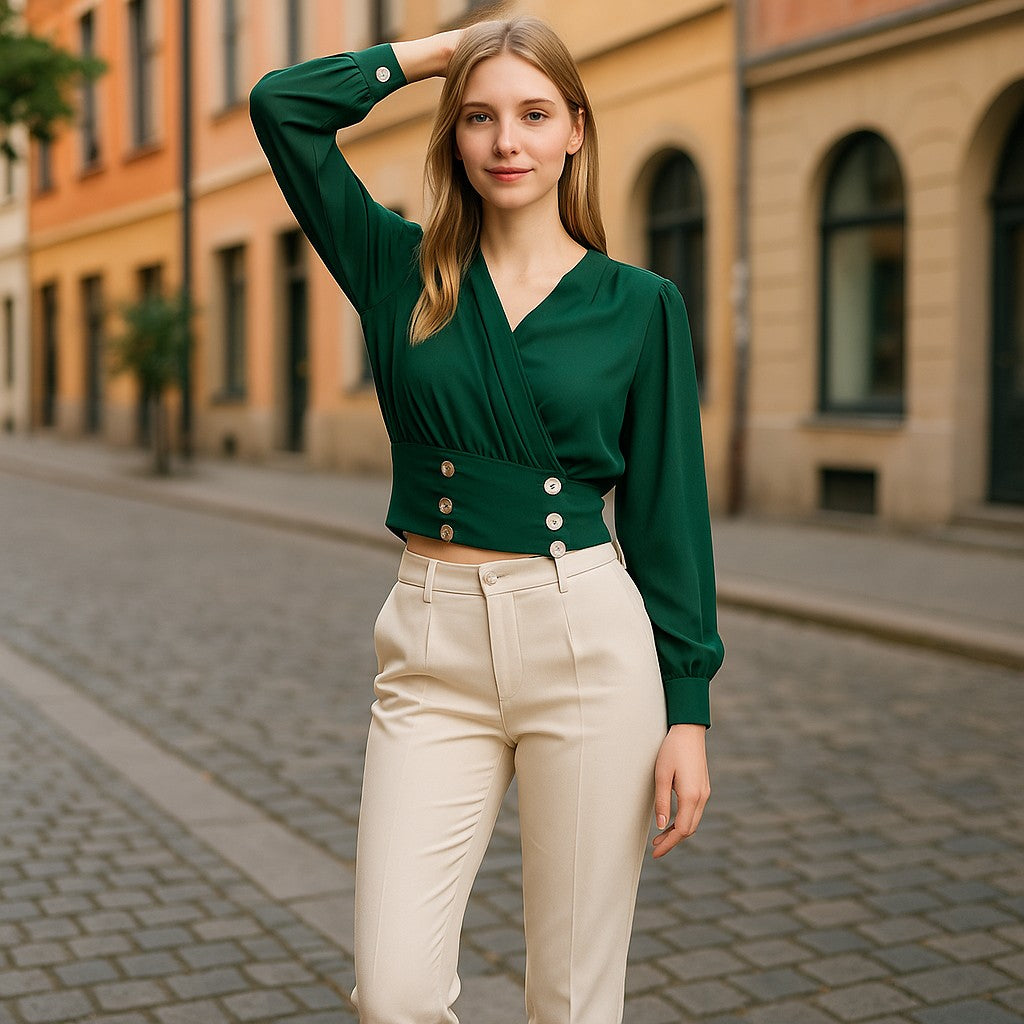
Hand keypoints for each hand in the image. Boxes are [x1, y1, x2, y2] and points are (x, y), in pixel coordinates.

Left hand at [651, 723, 709, 857]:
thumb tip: (661, 826)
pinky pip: (695, 811)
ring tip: (660, 836)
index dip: (669, 844)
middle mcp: (702, 797)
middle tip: (655, 847)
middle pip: (690, 829)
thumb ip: (662, 802)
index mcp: (691, 796)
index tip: (655, 852)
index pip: (682, 831)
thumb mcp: (661, 775)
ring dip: (678, 831)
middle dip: (673, 841)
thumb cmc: (672, 750)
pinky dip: (684, 820)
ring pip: (693, 821)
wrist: (688, 731)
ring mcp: (705, 792)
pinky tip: (672, 820)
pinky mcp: (703, 787)